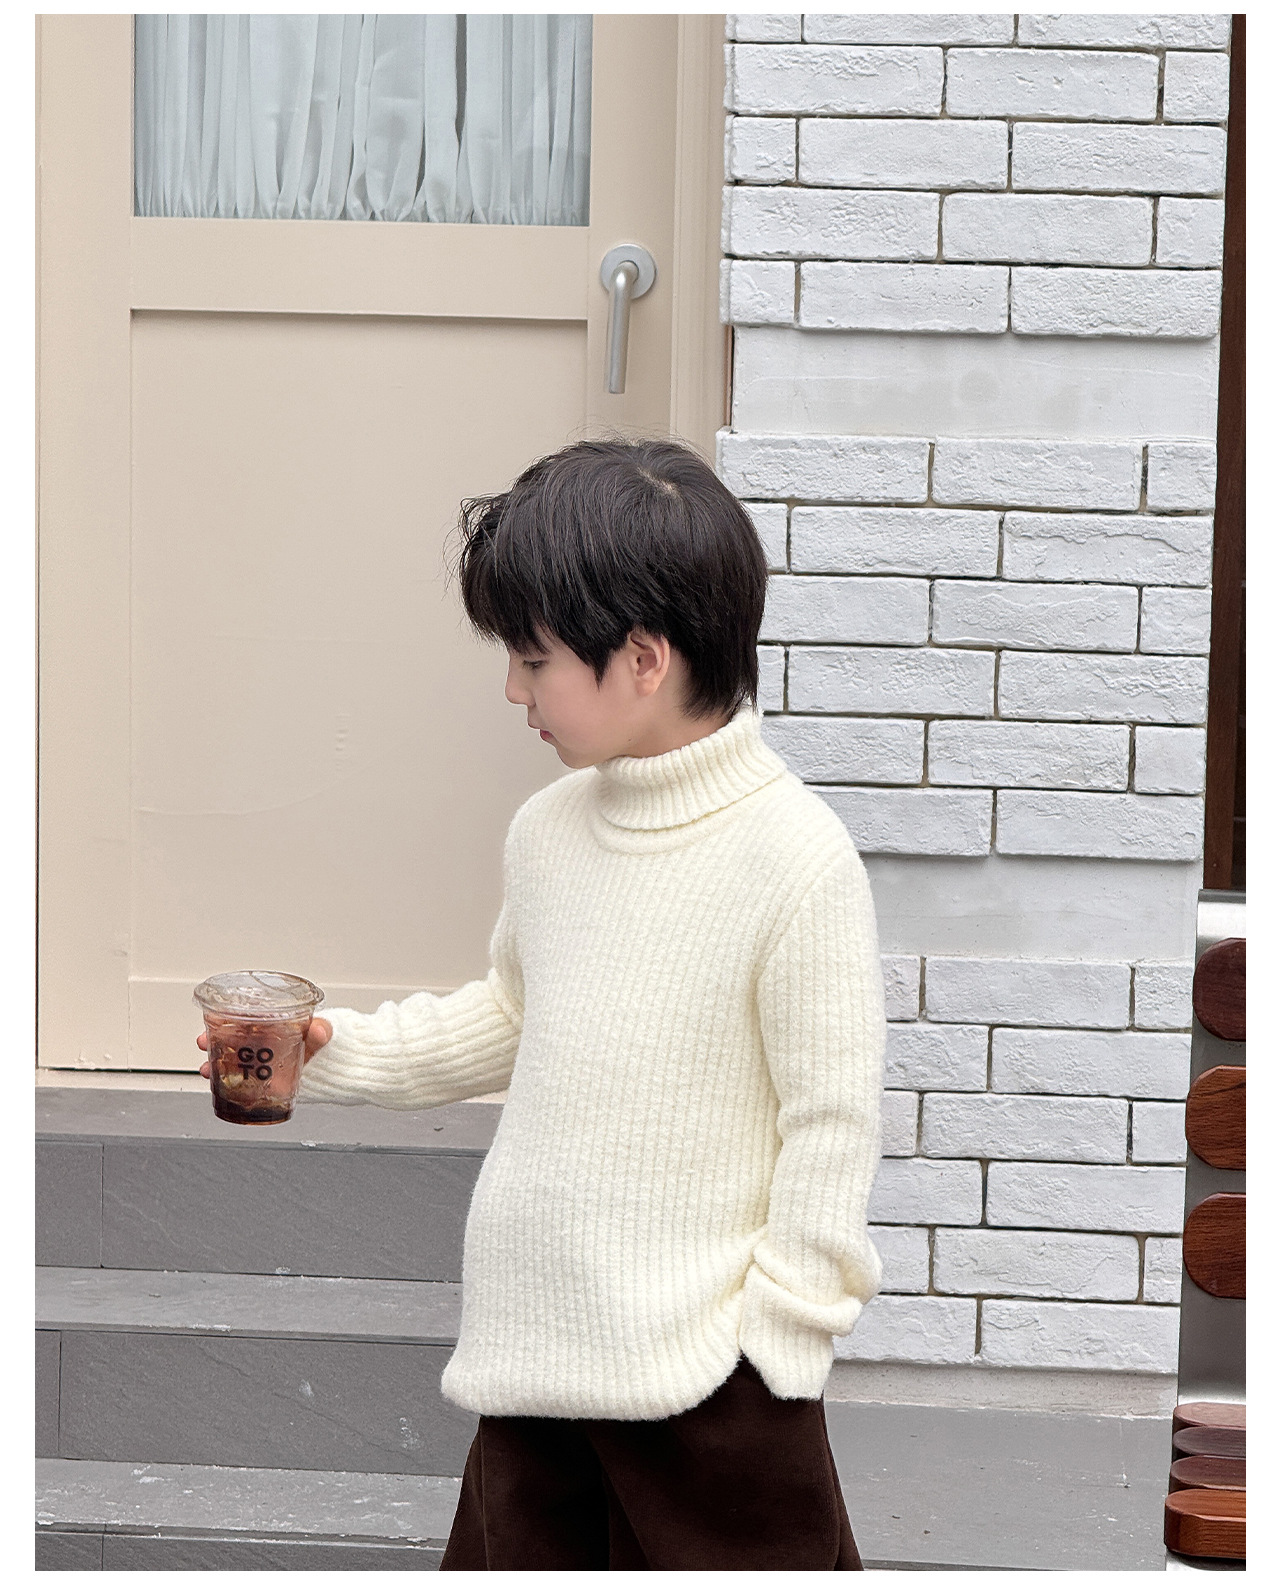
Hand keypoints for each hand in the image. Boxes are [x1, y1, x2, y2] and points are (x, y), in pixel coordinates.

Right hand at [196, 1017, 332, 1081]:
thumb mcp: (322, 1032)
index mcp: (270, 1025)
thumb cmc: (319, 1043)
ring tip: (206, 1069)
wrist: (327, 1067)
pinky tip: (216, 1085)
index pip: (243, 1017)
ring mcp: (257, 1062)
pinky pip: (237, 1082)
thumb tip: (320, 1030)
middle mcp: (259, 1042)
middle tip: (202, 1042)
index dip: (226, 1016)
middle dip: (211, 1039)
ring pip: (228, 1060)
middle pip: (229, 1038)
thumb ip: (322, 1030)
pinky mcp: (258, 1082)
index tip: (213, 1018)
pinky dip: (224, 1084)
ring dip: (213, 1063)